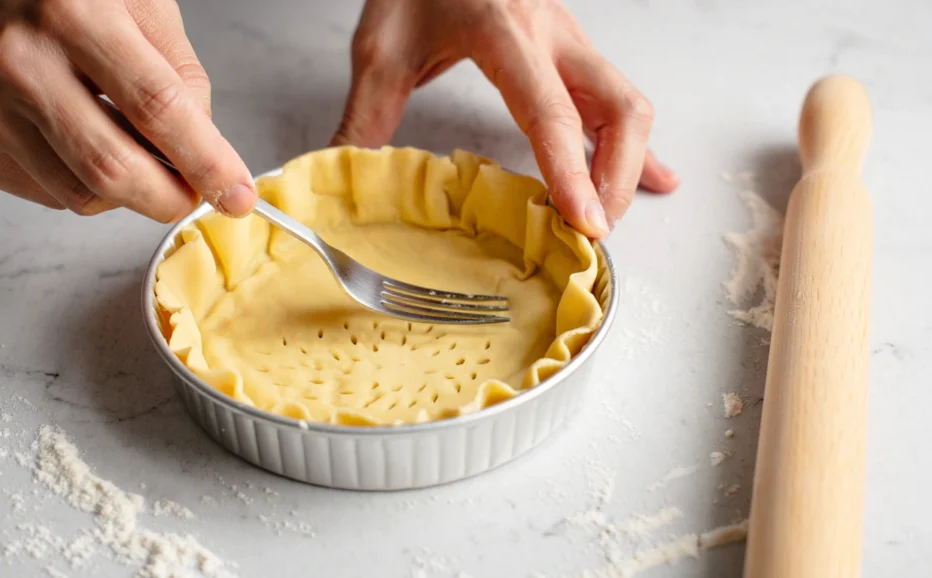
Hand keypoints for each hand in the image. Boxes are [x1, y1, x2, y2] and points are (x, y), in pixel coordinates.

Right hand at [0, 0, 255, 220]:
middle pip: (114, 169)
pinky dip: (83, 183)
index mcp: (70, 13)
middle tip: (196, 193)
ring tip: (134, 149)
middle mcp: (18, 61)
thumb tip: (202, 142)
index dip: (206, 161)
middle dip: (171, 198)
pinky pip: (48, 193)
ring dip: (129, 191)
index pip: (156, 109)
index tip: (236, 193)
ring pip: (82, 194)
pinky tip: (82, 140)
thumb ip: (177, 68)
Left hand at [331, 0, 679, 237]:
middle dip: (616, 178)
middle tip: (592, 233)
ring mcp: (568, 39)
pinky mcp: (571, 47)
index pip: (551, 111)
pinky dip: (632, 144)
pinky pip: (616, 98)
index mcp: (505, 31)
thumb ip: (366, 114)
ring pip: (628, 104)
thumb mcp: (382, 46)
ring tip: (608, 216)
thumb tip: (344, 177)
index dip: (571, 171)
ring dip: (628, 164)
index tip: (585, 222)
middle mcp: (551, 33)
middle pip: (619, 109)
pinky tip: (649, 176)